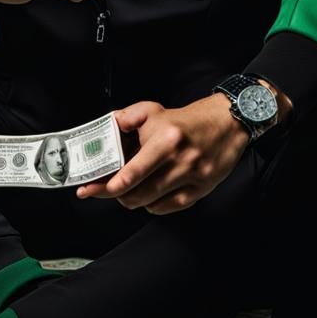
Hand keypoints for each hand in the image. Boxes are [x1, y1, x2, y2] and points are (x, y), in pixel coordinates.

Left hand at [76, 96, 250, 214]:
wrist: (225, 123)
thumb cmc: (186, 120)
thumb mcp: (153, 110)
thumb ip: (127, 117)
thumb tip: (107, 127)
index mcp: (165, 139)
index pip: (131, 172)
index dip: (108, 186)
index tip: (90, 189)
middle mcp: (179, 160)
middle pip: (139, 193)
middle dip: (118, 195)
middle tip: (108, 189)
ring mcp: (192, 177)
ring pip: (152, 203)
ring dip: (134, 201)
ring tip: (128, 191)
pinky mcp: (202, 189)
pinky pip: (170, 207)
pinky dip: (154, 206)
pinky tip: (150, 196)